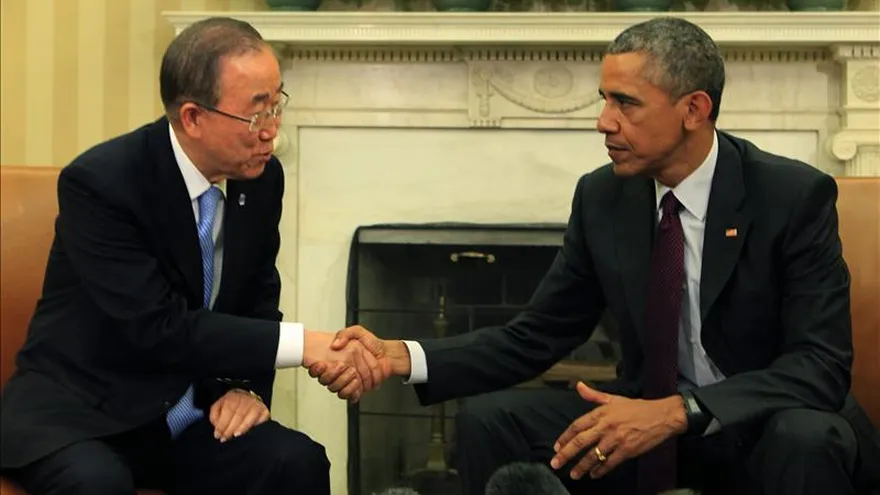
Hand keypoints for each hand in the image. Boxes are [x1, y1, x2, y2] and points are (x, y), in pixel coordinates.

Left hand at [209, 388, 269, 442]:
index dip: (222, 424)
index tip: (218, 435)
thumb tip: (217, 427)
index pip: (228, 410)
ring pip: (249, 418)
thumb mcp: (219, 407)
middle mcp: (246, 400)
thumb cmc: (230, 405)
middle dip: (230, 429)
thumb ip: (215, 416)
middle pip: (239, 416)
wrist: (246, 397)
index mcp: (233, 397)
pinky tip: (248, 433)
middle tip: (225, 438)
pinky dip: (254, 428)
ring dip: (241, 429)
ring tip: (235, 436)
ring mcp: (257, 405)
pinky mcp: (265, 412)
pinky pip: (260, 421)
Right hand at [303, 327, 391, 402]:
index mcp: (337, 359)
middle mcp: (341, 371)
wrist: (387, 353)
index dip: (322, 369)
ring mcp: (348, 381)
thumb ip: (345, 334)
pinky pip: (350, 396)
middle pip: (329, 381)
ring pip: (338, 389)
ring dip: (344, 382)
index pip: (321, 370)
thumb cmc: (372, 343)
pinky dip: (353, 391)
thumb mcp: (357, 332)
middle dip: (336, 375)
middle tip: (344, 366)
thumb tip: (335, 345)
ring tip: (353, 372)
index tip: (329, 364)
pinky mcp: (357, 388)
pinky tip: (357, 382)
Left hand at [550, 382, 686, 479]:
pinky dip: (601, 470)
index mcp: (601, 413)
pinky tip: (594, 474)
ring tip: (574, 474)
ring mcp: (617, 439)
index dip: (565, 437)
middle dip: (566, 454)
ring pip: (594, 455)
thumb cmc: (637, 407)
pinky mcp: (628, 450)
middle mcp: (606, 426)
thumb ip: (593, 395)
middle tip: (555, 464)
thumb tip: (578, 386)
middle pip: (581, 441)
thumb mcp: (614, 398)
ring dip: (582, 466)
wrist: (662, 416)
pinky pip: (610, 463)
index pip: (577, 425)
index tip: (557, 446)